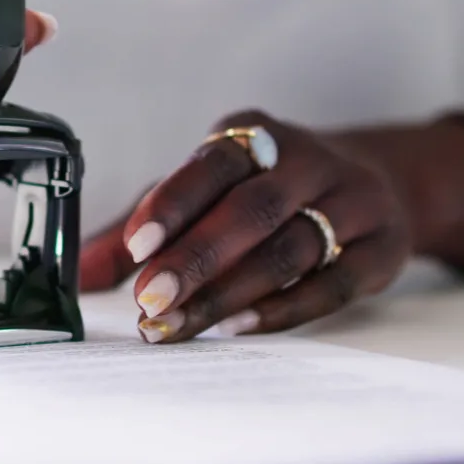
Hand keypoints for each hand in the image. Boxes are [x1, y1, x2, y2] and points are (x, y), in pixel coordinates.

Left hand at [80, 110, 413, 341]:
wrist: (380, 182)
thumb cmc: (266, 190)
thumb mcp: (205, 193)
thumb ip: (141, 229)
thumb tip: (78, 275)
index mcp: (255, 136)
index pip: (212, 166)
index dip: (173, 204)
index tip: (136, 246)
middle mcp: (308, 161)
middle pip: (251, 211)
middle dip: (196, 259)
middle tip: (151, 300)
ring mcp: (354, 202)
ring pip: (289, 250)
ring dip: (228, 293)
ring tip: (177, 325)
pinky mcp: (385, 248)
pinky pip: (334, 285)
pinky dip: (283, 308)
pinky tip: (238, 327)